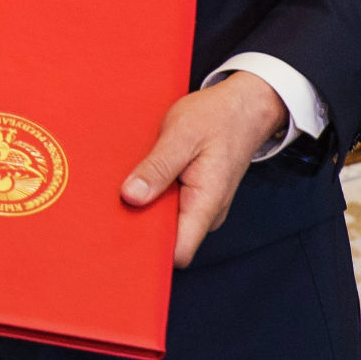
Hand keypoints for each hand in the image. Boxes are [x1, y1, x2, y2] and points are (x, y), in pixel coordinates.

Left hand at [119, 72, 286, 267]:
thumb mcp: (182, 135)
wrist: (244, 107)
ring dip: (146, 207)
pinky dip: (154, 196)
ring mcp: (201, 207)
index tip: (122, 234)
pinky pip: (168, 206)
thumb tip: (131, 197)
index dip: (150, 250)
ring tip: (129, 183)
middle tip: (116, 202)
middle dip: (141, 225)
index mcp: (206, 203)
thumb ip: (158, 167)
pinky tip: (143, 178)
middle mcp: (205, 213)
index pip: (179, 252)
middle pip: (167, 240)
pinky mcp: (194, 197)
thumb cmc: (217, 117)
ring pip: (165, 222)